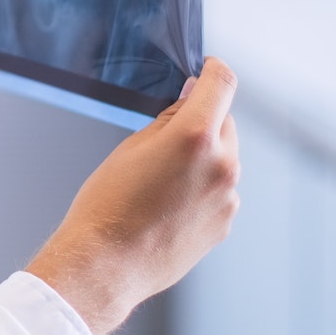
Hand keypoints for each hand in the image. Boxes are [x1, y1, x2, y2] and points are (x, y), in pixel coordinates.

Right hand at [26, 59, 241, 334]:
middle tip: (166, 139)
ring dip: (203, 158)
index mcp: (195, 137)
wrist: (106, 264)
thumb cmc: (108, 206)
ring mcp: (228, 197)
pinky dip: (203, 188)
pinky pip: (220, 191)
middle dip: (203, 121)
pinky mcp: (225, 222)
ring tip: (162, 182)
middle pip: (225, 123)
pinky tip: (169, 205)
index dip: (214, 70)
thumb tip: (191, 100)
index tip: (207, 70)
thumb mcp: (130, 146)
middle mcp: (222, 164)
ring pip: (223, 158)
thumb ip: (169, 118)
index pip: (222, 84)